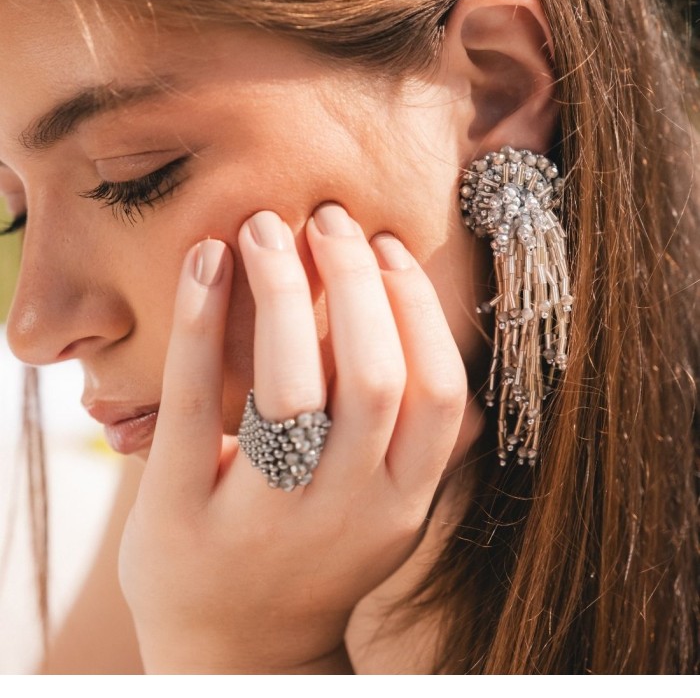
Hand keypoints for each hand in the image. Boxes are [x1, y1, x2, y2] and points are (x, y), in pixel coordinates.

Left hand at [118, 203, 474, 673]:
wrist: (237, 656)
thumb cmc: (314, 554)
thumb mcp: (382, 508)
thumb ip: (409, 433)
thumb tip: (416, 307)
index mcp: (401, 505)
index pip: (440, 394)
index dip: (418, 307)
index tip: (387, 246)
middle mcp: (345, 516)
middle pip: (374, 379)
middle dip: (356, 281)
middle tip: (329, 218)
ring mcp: (264, 523)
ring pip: (292, 390)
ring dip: (284, 290)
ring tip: (266, 227)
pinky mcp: (182, 518)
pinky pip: (194, 406)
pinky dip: (202, 319)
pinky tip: (204, 258)